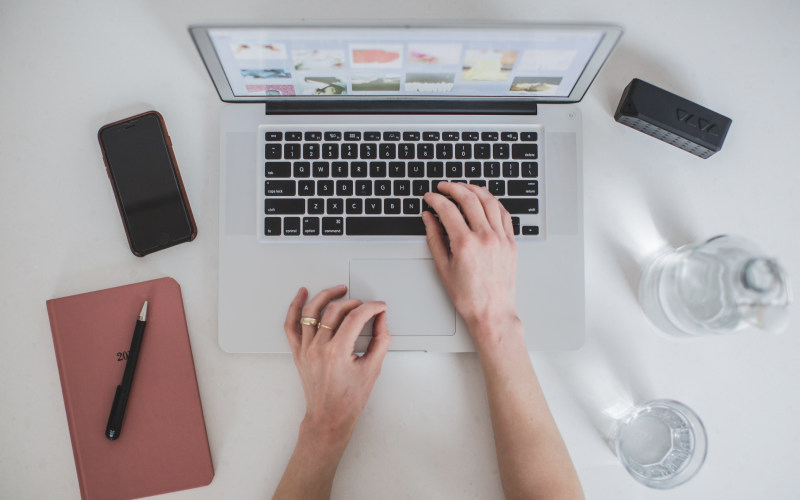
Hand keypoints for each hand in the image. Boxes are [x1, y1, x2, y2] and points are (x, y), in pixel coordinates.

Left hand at [283, 285, 390, 446]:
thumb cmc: (349, 399)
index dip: (371, 307)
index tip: (379, 306)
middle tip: (366, 306)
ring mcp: (305, 349)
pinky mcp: (298, 351)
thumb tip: (381, 319)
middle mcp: (318, 348)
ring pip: (311, 311)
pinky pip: (291, 324)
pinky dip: (295, 306)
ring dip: (326, 296)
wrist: (329, 417)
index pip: (356, 317)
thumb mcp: (373, 369)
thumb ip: (381, 340)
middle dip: (354, 302)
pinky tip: (302, 294)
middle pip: (335, 310)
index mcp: (337, 353)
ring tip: (339, 290)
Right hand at [422, 182, 519, 345]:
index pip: (448, 209)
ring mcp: (501, 238)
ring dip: (474, 189)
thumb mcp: (443, 267)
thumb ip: (434, 237)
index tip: (430, 197)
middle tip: (443, 187)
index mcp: (465, 244)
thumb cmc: (468, 296)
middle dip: (453, 188)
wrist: (492, 312)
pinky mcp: (511, 242)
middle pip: (469, 198)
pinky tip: (484, 201)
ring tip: (463, 188)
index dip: (436, 199)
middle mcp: (485, 237)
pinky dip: (493, 202)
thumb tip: (428, 218)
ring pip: (489, 201)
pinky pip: (504, 213)